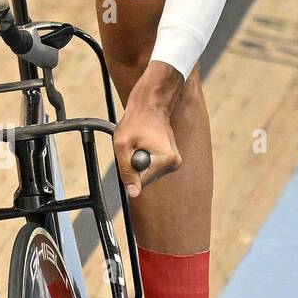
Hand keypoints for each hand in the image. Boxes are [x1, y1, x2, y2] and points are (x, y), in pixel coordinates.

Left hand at [113, 63, 183, 198]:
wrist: (151, 104)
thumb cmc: (136, 121)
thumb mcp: (123, 146)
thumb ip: (127, 171)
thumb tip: (133, 193)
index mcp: (166, 161)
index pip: (142, 182)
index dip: (130, 169)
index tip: (130, 151)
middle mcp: (174, 164)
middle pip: (145, 179)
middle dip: (134, 165)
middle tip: (134, 145)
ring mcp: (173, 163)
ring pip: (147, 173)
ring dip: (138, 160)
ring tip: (140, 142)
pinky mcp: (170, 160)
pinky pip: (151, 167)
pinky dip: (144, 157)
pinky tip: (145, 143)